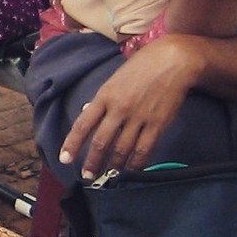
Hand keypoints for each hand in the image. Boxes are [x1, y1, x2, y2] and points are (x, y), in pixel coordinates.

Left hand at [57, 36, 200, 178]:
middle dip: (92, 162)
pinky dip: (136, 163)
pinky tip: (130, 170)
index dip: (72, 144)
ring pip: (122, 149)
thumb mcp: (114, 79)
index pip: (83, 124)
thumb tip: (85, 112)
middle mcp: (119, 109)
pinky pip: (144, 149)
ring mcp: (139, 118)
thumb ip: (101, 99)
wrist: (173, 61)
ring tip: (107, 175)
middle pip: (101, 142)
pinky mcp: (157, 124)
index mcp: (105, 96)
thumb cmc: (141, 68)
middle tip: (87, 176)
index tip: (64, 159)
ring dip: (113, 165)